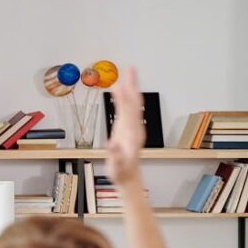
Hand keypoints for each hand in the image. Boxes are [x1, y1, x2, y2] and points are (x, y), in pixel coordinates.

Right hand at [105, 66, 145, 186]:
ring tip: (128, 75)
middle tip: (131, 68)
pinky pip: (128, 109)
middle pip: (134, 102)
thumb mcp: (117, 166)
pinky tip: (122, 93)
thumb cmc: (122, 172)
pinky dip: (126, 98)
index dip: (123, 97)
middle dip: (132, 85)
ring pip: (133, 104)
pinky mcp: (129, 129)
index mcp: (131, 134)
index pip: (127, 111)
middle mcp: (135, 128)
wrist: (129, 178)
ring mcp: (133, 128)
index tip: (118, 85)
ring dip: (131, 88)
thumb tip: (113, 143)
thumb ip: (116, 155)